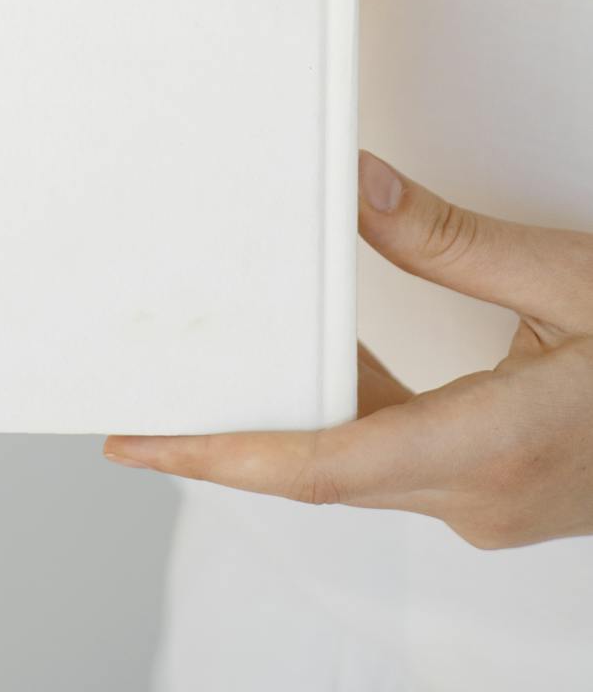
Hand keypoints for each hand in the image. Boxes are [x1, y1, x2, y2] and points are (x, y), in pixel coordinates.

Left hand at [104, 151, 592, 548]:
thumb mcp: (574, 277)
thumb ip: (454, 240)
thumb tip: (358, 192)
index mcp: (496, 449)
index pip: (322, 465)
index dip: (220, 456)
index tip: (147, 441)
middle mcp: (483, 496)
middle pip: (322, 467)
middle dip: (228, 437)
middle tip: (145, 407)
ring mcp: (494, 503)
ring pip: (359, 462)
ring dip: (289, 417)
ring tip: (216, 374)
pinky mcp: (501, 489)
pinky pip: (398, 454)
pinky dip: (350, 408)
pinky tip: (326, 360)